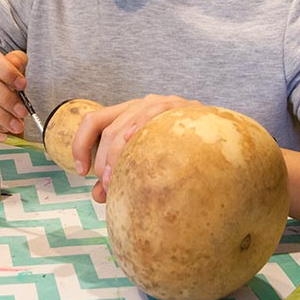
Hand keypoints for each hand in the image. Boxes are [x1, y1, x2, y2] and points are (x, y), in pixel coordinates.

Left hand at [72, 94, 200, 201]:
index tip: (81, 172)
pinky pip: (152, 114)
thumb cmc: (180, 150)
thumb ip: (120, 176)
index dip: (80, 145)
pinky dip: (138, 128)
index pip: (93, 121)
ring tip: (117, 182)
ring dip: (115, 157)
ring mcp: (159, 103)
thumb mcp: (146, 160)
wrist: (220, 137)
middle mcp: (140, 104)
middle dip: (102, 161)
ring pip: (124, 126)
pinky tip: (133, 145)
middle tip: (108, 187)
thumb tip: (97, 196)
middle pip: (106, 128)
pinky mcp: (179, 107)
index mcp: (128, 114)